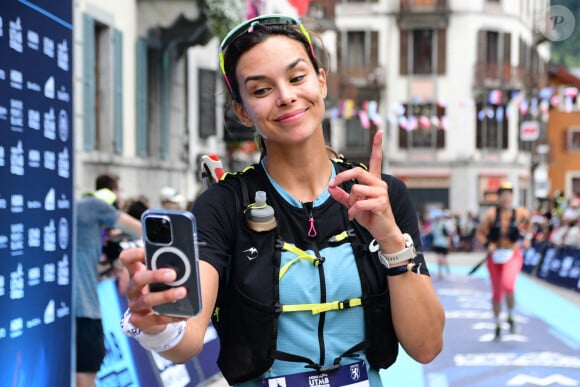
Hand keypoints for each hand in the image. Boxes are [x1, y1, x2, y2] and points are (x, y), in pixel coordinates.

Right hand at [120, 247, 187, 333]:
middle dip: (155, 275)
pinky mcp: (141, 321)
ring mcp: (135, 306)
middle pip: (138, 279)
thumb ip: (170, 267)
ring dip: (165, 296)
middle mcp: (133, 289)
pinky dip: (172, 316)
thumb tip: (188, 260)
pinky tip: (184, 314)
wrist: (154, 318)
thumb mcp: (163, 276)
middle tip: (173, 274)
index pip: (127, 259)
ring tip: (182, 292)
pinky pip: (156, 319)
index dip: (135, 254)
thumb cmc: (161, 290)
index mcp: (137, 272)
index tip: (148, 251)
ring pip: (147, 300)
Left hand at [328, 130, 401, 249]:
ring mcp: (381, 193)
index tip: (380, 132)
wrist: (383, 232)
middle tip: (332, 185)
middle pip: (358, 171)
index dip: (377, 145)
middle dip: (342, 177)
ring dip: (350, 201)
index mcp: (374, 181)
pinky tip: (354, 216)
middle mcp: (379, 184)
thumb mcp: (353, 205)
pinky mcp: (381, 203)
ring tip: (354, 210)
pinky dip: (353, 211)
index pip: (376, 160)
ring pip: (356, 189)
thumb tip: (331, 188)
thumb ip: (343, 196)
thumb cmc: (370, 216)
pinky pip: (359, 203)